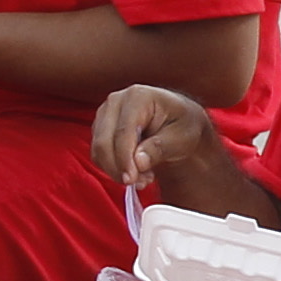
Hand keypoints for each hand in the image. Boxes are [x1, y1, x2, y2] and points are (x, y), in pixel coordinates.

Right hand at [90, 84, 215, 191]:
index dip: (124, 159)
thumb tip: (138, 163)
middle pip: (104, 142)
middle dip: (118, 168)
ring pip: (98, 150)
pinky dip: (112, 167)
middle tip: (140, 183)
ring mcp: (105, 113)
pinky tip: (134, 170)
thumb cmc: (183, 124)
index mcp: (138, 97)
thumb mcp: (181, 137)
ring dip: (116, 170)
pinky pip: (98, 153)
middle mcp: (116, 101)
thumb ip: (159, 148)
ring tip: (143, 177)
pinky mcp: (100, 127)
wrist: (178, 120)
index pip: (123, 132)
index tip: (131, 180)